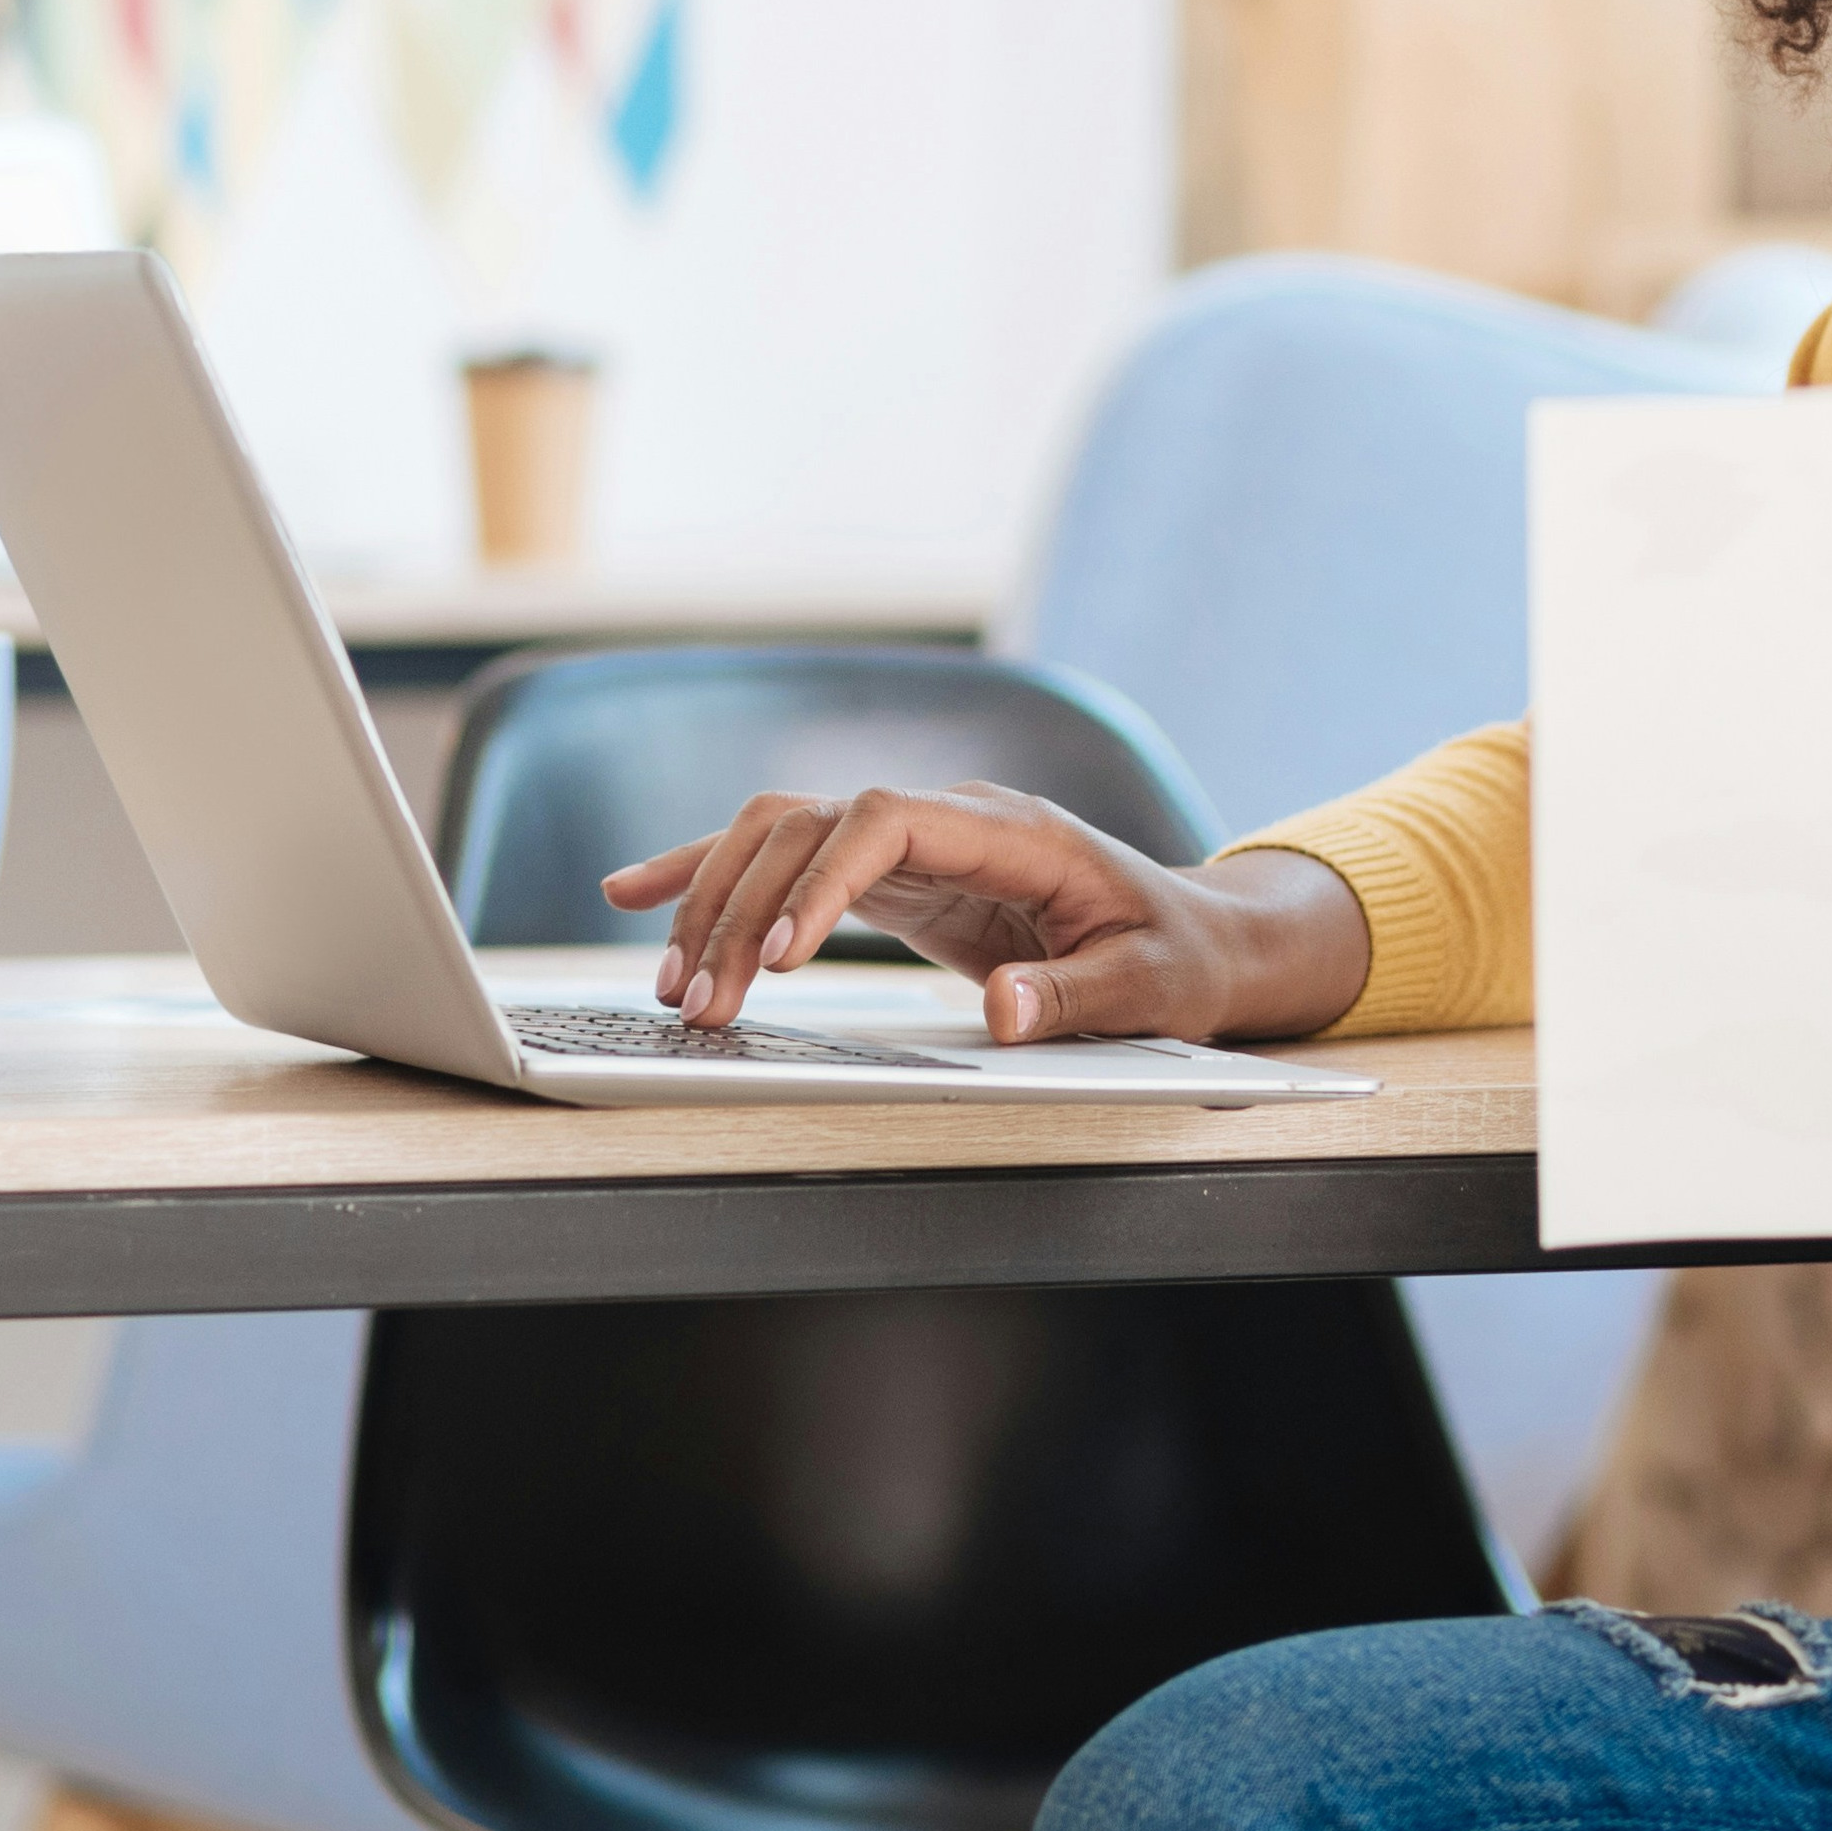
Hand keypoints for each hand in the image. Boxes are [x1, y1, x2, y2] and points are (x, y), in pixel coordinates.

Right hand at [604, 784, 1377, 1043]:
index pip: (886, 820)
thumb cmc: (1175, 958)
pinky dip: (713, 874)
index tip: (778, 960)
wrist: (1193, 935)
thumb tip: (1005, 1012)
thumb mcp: (1150, 988)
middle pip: (812, 825)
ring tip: (675, 988)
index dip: (820, 882)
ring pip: (782, 834)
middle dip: (743, 910)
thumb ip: (1079, 999)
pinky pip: (788, 858)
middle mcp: (950, 818)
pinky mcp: (892, 875)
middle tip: (703, 1005)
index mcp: (1013, 832)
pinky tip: (639, 891)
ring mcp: (915, 840)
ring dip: (716, 902)